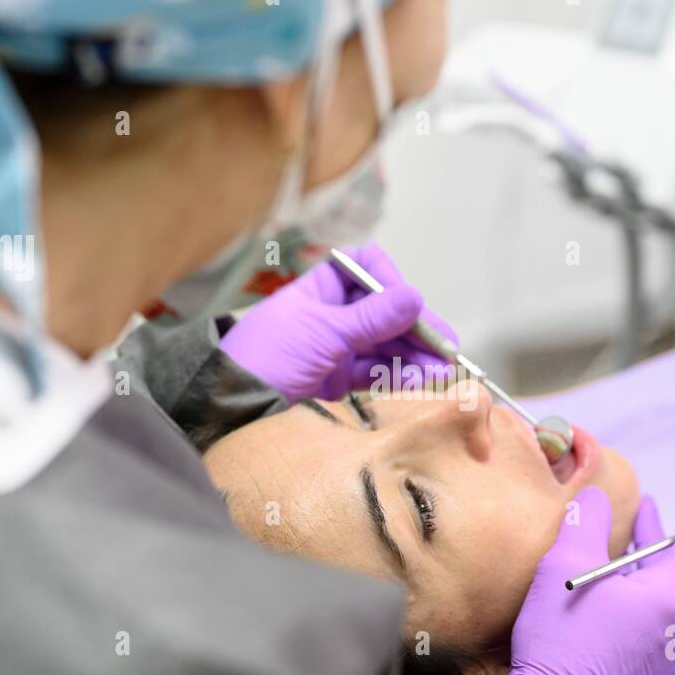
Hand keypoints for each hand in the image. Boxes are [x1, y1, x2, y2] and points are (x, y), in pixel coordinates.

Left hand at [219, 242, 456, 402]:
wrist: (229, 405)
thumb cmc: (264, 356)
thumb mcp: (322, 332)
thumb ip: (371, 318)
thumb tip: (415, 296)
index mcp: (322, 286)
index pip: (368, 268)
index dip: (392, 282)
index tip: (409, 305)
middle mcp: (333, 312)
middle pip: (386, 311)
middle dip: (417, 329)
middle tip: (445, 348)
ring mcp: (337, 346)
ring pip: (387, 344)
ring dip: (415, 356)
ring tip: (440, 371)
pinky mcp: (338, 379)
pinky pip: (377, 372)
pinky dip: (399, 376)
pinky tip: (419, 381)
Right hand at [507, 466, 674, 674]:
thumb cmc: (562, 642)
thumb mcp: (564, 566)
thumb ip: (586, 522)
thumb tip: (596, 500)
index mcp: (671, 596)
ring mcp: (661, 646)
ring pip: (667, 585)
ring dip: (654, 550)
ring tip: (640, 519)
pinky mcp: (641, 660)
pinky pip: (651, 608)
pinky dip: (640, 578)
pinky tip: (612, 568)